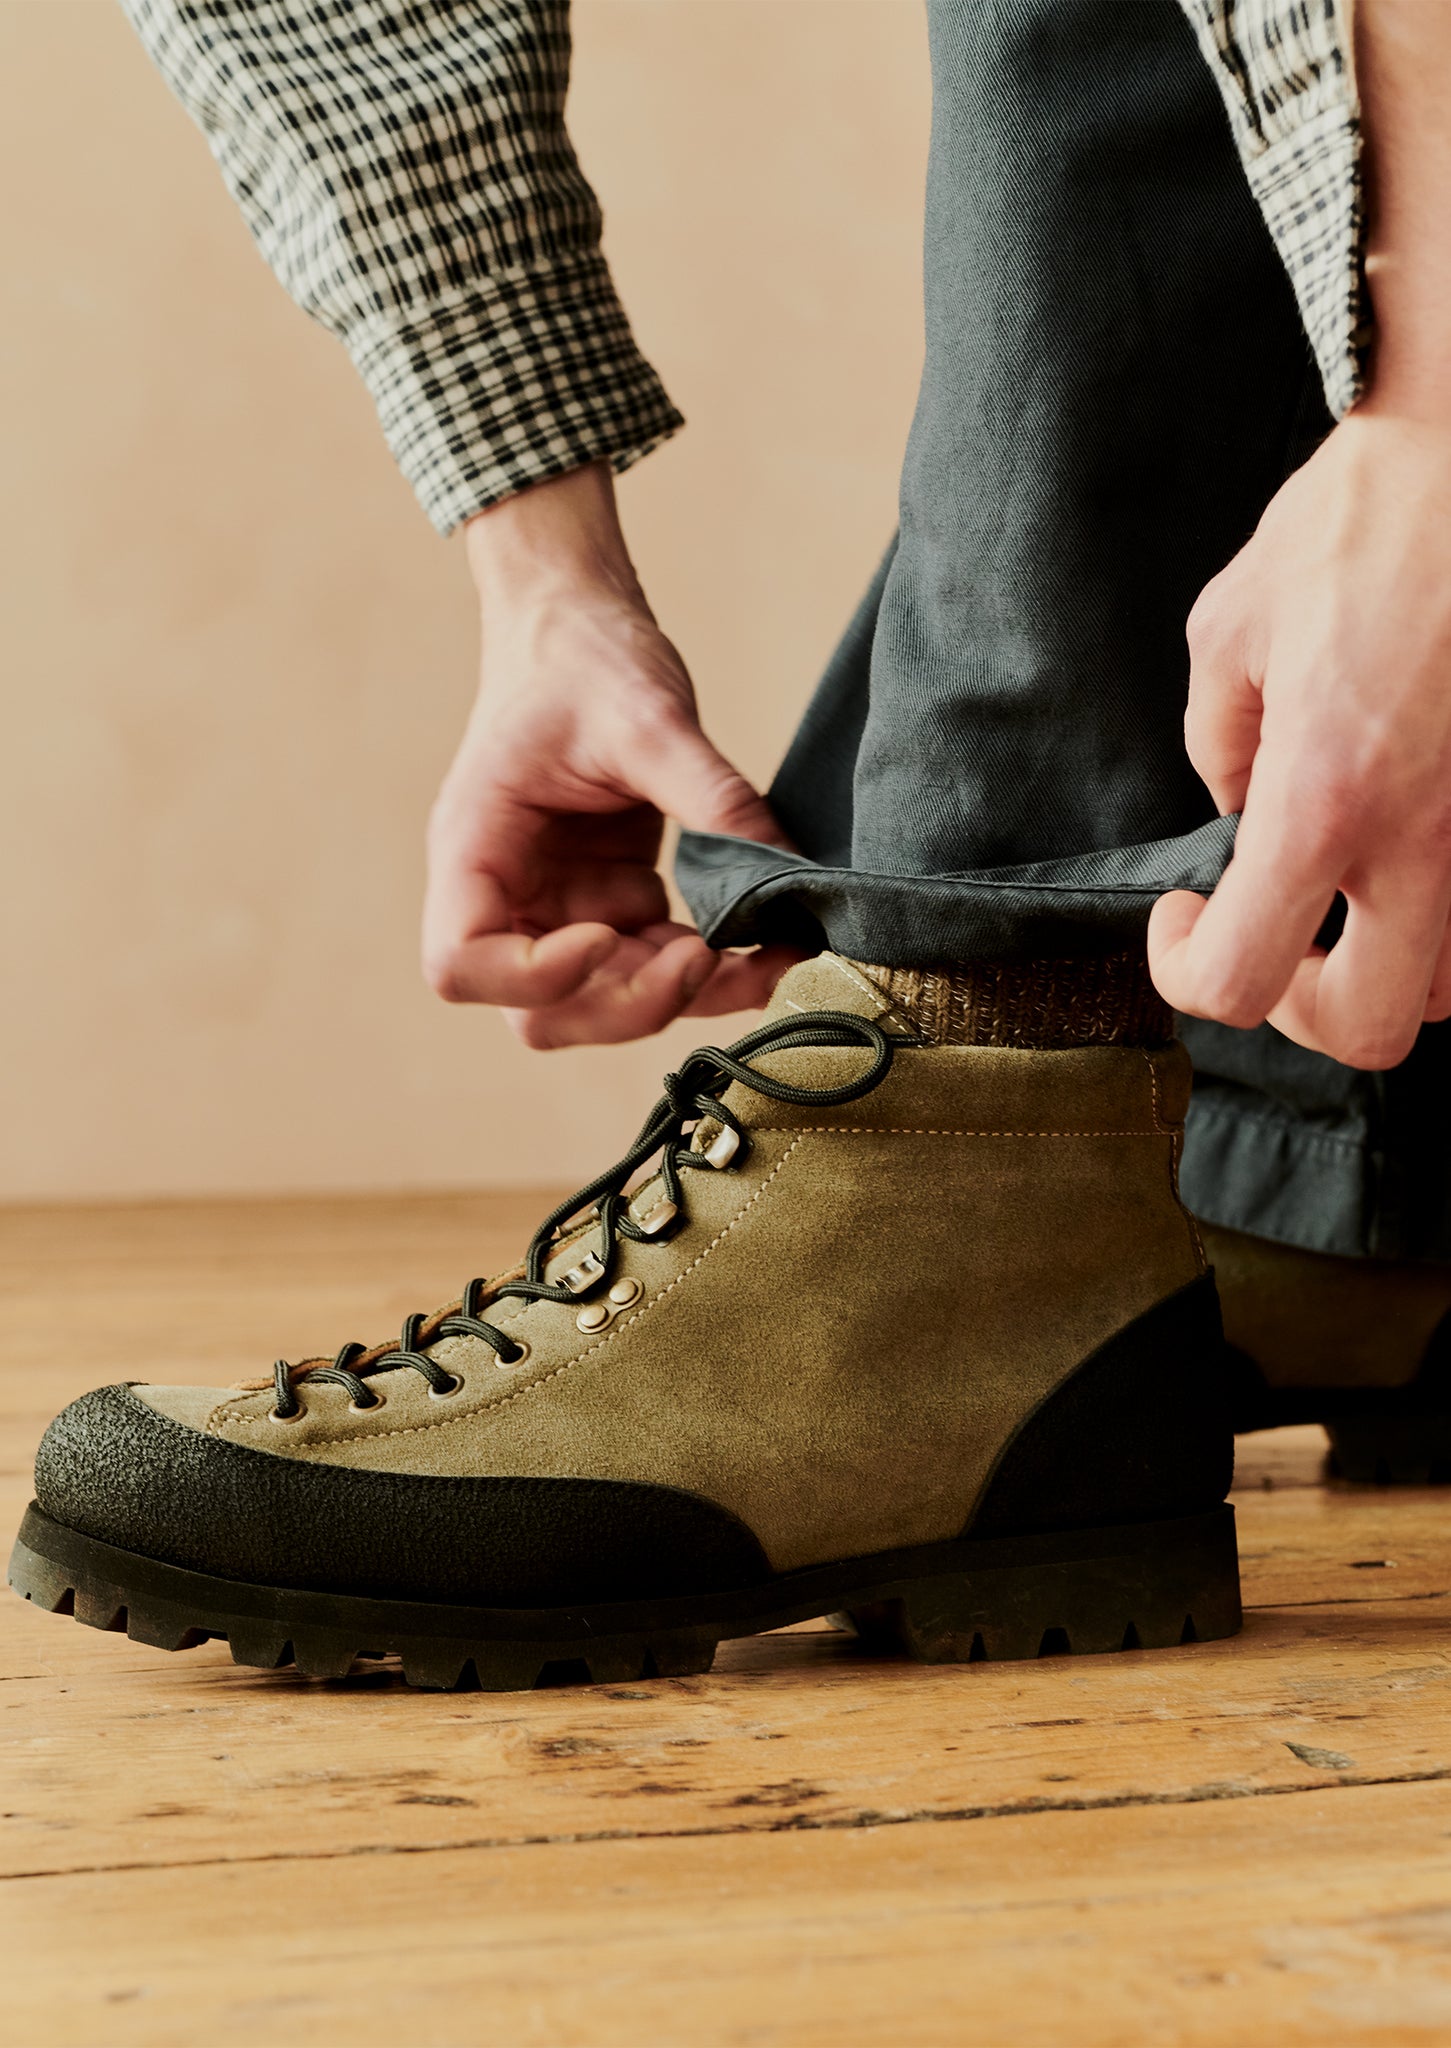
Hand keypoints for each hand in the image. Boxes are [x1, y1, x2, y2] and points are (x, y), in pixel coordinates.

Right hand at [423, 464, 804, 1047]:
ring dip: (680, 997)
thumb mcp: (646, 714)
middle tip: (706, 957)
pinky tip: (768, 946)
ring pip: (603, 1004)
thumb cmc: (581, 657)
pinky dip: (711, 972)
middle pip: (540, 1010)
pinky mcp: (611, 905)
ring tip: (763, 955)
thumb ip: (709, 792)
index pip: (461, 963)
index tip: (609, 934)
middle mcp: (508, 893)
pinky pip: (653, 968)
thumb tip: (783, 866)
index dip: (534, 974)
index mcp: (474, 847)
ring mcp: (560, 908)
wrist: (583, 624)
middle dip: (628, 1001)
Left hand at [1148, 406, 1450, 1067]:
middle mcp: (1432, 835)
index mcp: (1328, 798)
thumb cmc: (1363, 516)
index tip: (1180, 916)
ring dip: (1389, 961)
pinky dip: (1447, 907)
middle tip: (1273, 940)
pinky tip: (1409, 842)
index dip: (1186, 969)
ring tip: (1350, 890)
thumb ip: (1222, 743)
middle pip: (1369, 1030)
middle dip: (1302, 1009)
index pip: (1239, 979)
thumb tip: (1243, 808)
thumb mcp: (1230, 626)